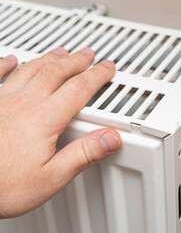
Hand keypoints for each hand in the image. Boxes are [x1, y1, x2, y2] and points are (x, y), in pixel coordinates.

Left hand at [0, 48, 120, 217]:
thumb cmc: (1, 187)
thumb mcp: (52, 177)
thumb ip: (84, 154)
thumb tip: (110, 138)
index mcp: (43, 119)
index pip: (79, 89)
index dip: (97, 76)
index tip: (106, 68)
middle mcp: (22, 104)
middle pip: (56, 72)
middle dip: (76, 61)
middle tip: (88, 55)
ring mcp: (1, 102)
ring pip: (30, 70)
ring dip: (49, 59)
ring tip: (60, 53)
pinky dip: (5, 64)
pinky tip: (10, 59)